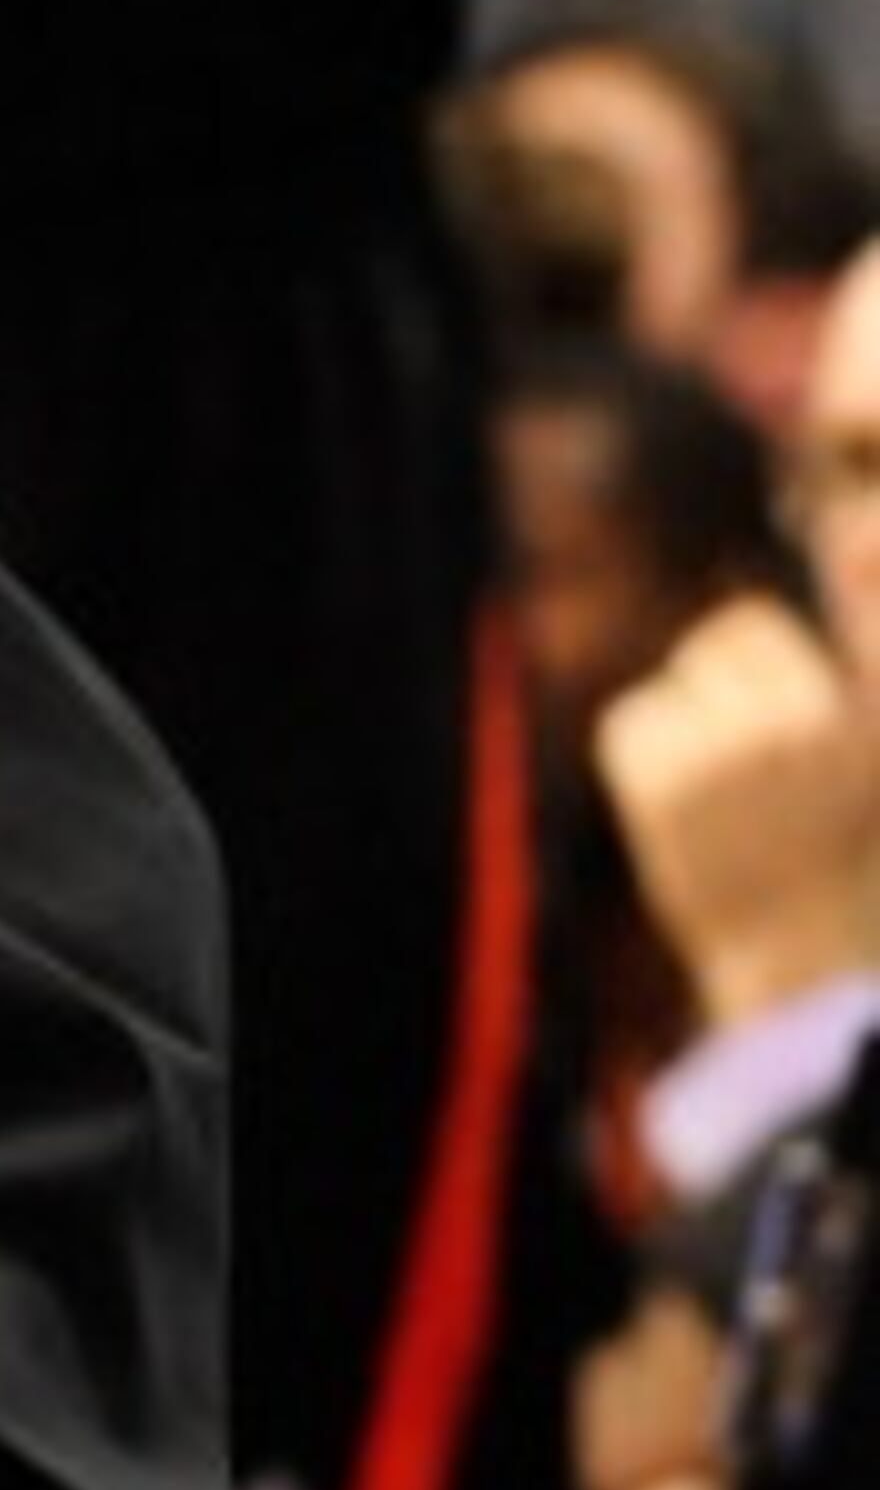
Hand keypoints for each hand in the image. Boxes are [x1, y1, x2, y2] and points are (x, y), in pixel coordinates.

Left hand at [594, 590, 879, 1026]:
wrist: (795, 955)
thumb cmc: (842, 838)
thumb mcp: (871, 734)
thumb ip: (867, 636)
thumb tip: (845, 535)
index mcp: (845, 714)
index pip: (760, 621)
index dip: (764, 661)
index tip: (779, 707)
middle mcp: (787, 729)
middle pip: (719, 637)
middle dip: (730, 683)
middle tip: (750, 754)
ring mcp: (716, 758)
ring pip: (677, 682)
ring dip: (692, 720)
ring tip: (724, 785)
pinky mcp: (656, 787)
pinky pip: (634, 723)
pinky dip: (650, 754)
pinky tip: (684, 804)